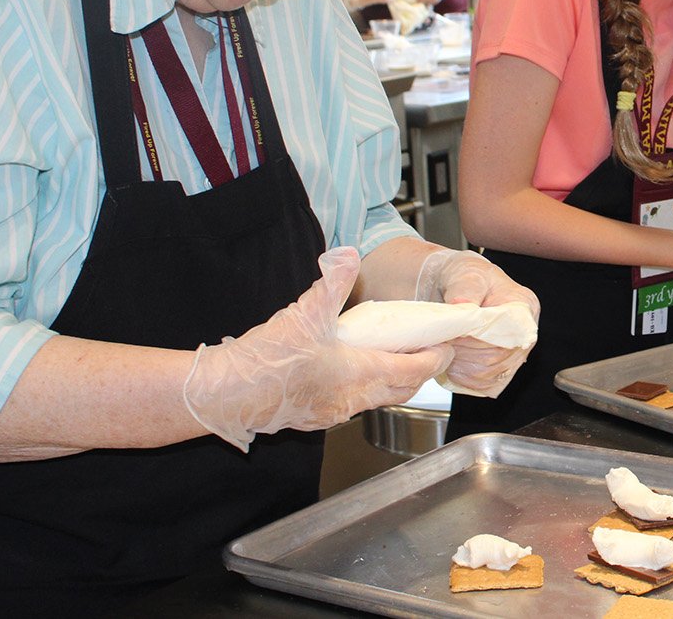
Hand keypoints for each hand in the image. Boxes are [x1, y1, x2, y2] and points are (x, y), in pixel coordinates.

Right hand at [182, 248, 451, 451]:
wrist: (224, 395)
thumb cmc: (266, 362)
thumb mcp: (304, 312)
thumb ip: (332, 281)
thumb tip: (349, 254)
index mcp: (360, 374)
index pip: (415, 371)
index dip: (436, 359)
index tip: (448, 345)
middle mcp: (352, 399)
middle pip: (403, 390)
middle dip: (421, 372)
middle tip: (430, 351)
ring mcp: (332, 413)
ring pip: (377, 399)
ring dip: (392, 381)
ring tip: (394, 356)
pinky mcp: (312, 418)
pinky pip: (351, 406)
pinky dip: (363, 390)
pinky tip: (349, 373)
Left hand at [415, 249, 539, 395]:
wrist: (460, 287)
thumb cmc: (468, 279)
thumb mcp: (466, 275)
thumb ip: (466, 289)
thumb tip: (461, 303)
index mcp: (523, 307)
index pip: (510, 334)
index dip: (481, 339)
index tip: (457, 334)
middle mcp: (523, 332)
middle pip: (499, 358)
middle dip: (467, 354)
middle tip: (446, 341)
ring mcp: (514, 352)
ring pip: (492, 375)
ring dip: (464, 368)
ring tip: (448, 351)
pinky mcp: (501, 366)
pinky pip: (487, 385)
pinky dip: (467, 380)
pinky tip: (454, 365)